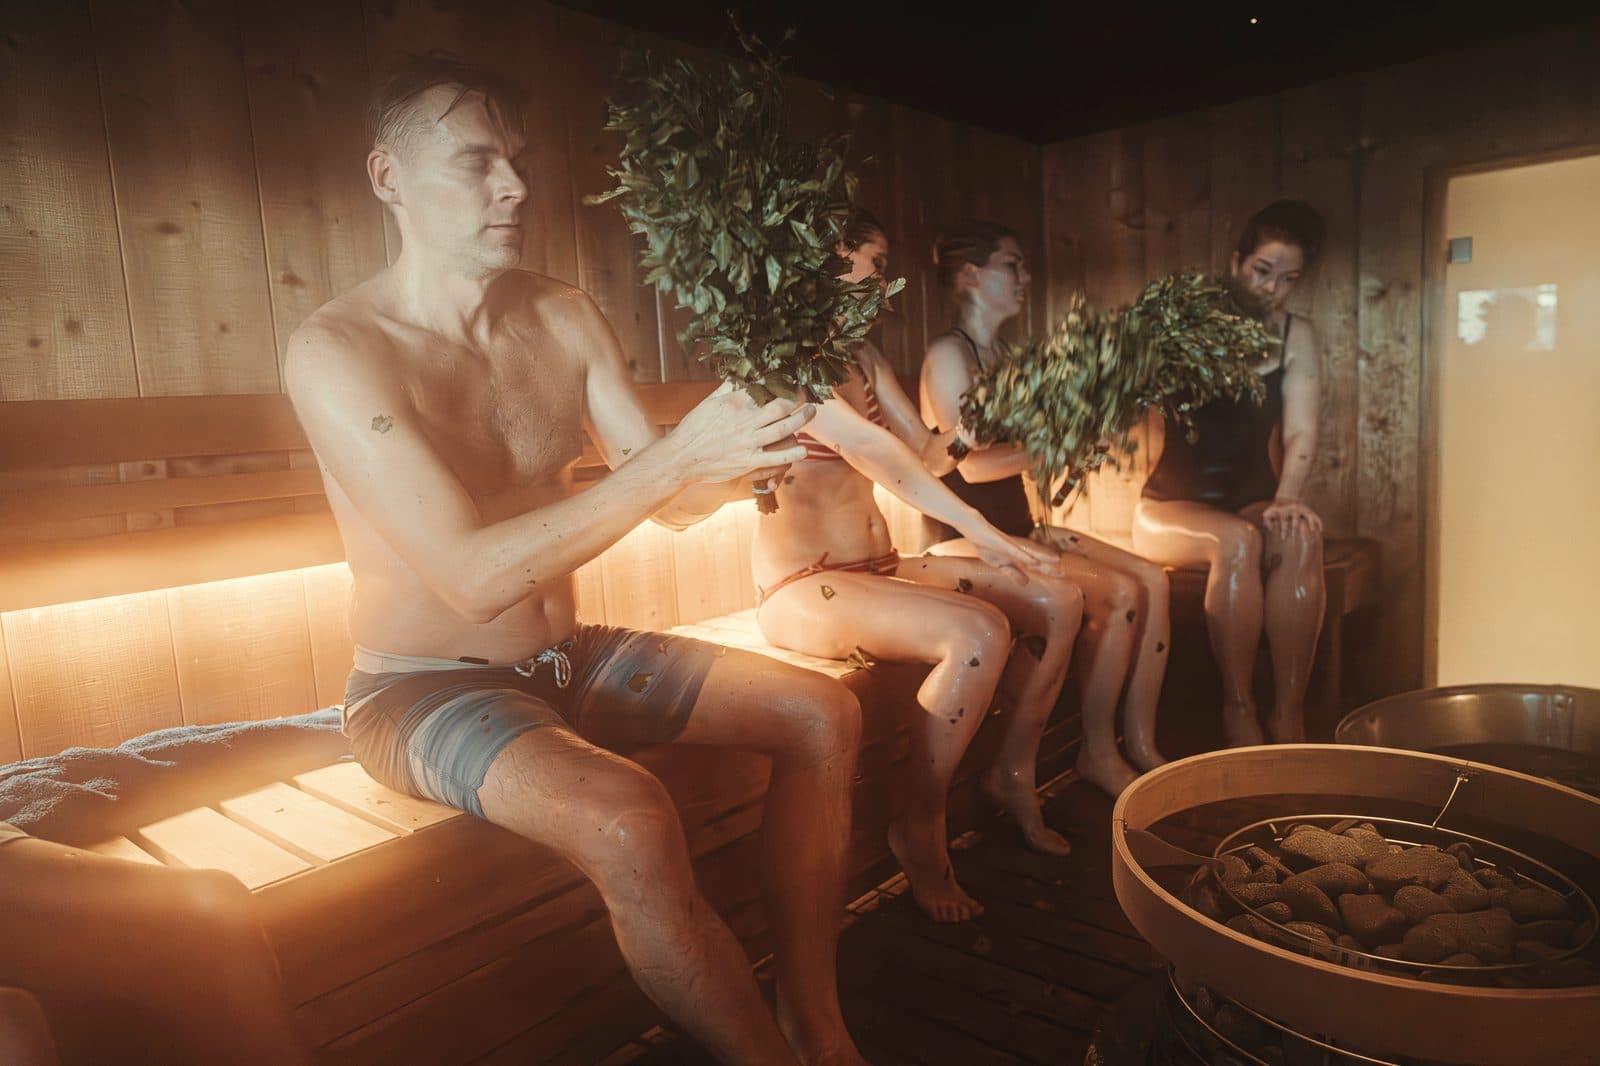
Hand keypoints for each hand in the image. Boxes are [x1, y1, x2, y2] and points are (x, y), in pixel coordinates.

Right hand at [667, 383, 813, 485]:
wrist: (681, 458)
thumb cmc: (694, 429)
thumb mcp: (709, 402)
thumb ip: (728, 388)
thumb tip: (742, 374)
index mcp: (735, 403)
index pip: (765, 387)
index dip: (783, 382)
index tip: (793, 377)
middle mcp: (745, 421)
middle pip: (781, 406)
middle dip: (799, 398)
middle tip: (808, 394)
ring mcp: (748, 442)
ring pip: (783, 429)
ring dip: (802, 419)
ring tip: (811, 412)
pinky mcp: (748, 462)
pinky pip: (775, 458)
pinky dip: (792, 454)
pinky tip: (804, 450)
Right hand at [970, 527, 1062, 583]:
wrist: (974, 528)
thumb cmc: (987, 544)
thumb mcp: (1000, 564)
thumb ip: (1013, 573)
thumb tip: (1026, 583)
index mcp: (1017, 556)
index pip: (1035, 565)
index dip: (1048, 570)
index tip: (1061, 576)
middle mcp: (1017, 550)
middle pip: (1036, 559)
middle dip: (1049, 567)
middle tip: (1063, 574)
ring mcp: (1011, 546)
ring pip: (1029, 553)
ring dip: (1042, 558)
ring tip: (1056, 562)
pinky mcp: (1003, 543)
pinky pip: (1015, 551)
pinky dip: (1024, 556)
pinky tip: (1033, 561)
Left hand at [1262, 498, 1321, 536]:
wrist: (1290, 502)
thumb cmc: (1279, 512)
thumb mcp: (1271, 514)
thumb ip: (1267, 519)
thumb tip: (1269, 527)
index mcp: (1286, 510)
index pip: (1284, 518)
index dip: (1283, 528)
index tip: (1283, 538)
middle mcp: (1296, 509)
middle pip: (1295, 516)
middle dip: (1294, 524)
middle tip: (1293, 534)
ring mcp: (1305, 510)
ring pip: (1309, 516)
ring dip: (1310, 523)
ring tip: (1312, 531)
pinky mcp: (1311, 513)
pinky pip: (1317, 518)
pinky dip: (1319, 523)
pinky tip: (1320, 531)